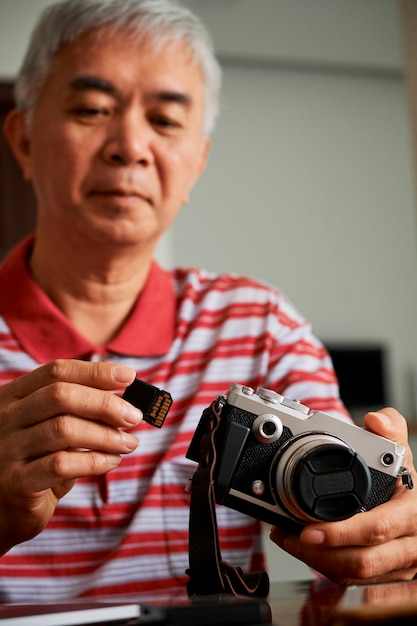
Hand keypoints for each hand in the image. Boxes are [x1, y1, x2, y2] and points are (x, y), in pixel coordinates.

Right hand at [0, 359, 141, 552]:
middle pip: (61, 395)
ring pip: (64, 429)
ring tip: (129, 443)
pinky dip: (94, 461)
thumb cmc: (34, 464)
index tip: (129, 376)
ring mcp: (7, 450)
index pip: (56, 371)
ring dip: (106, 435)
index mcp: (13, 397)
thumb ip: (78, 412)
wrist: (0, 511)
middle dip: (105, 403)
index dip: (95, 372)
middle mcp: (5, 418)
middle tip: (133, 416)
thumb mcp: (50, 430)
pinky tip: (112, 461)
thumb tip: (126, 401)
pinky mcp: (16, 482)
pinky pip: (61, 464)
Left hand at [270, 408, 416, 583]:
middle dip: (319, 553)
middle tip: (291, 537)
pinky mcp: (384, 576)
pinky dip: (324, 568)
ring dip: (316, 562)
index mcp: (412, 513)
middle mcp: (409, 544)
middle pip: (361, 562)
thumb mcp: (399, 448)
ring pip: (354, 576)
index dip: (340, 534)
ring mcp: (398, 565)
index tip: (309, 530)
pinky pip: (352, 581)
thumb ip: (389, 426)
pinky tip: (304, 551)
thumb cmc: (402, 478)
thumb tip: (376, 421)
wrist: (411, 502)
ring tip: (289, 540)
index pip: (376, 530)